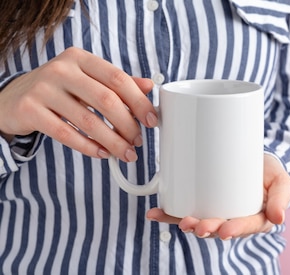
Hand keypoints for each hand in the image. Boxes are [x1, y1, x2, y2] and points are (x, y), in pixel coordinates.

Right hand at [0, 47, 157, 161]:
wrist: (11, 98)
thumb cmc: (58, 89)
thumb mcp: (87, 80)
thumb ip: (117, 83)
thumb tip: (149, 86)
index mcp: (80, 58)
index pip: (118, 78)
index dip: (139, 101)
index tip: (152, 120)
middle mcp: (61, 70)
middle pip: (106, 100)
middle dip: (128, 125)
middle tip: (138, 141)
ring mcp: (43, 89)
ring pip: (88, 121)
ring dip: (113, 141)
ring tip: (125, 153)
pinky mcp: (30, 110)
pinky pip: (66, 134)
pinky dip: (89, 147)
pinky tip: (102, 153)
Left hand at [146, 154, 289, 239]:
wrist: (256, 158)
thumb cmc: (270, 172)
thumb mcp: (281, 181)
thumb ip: (281, 197)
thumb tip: (279, 218)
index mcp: (256, 219)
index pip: (245, 227)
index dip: (234, 230)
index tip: (224, 230)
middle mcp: (234, 219)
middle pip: (219, 228)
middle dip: (206, 229)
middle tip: (194, 225)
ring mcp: (216, 212)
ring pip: (201, 223)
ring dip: (186, 224)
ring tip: (178, 221)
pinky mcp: (202, 204)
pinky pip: (185, 212)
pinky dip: (169, 214)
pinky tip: (155, 213)